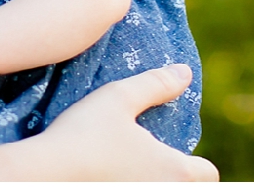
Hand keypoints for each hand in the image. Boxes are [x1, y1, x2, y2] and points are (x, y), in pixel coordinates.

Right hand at [38, 64, 217, 180]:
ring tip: (127, 166)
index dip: (198, 162)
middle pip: (187, 188)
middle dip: (175, 175)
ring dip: (151, 180)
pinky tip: (107, 176)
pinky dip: (127, 184)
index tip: (175, 151)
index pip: (209, 175)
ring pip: (161, 191)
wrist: (43, 175)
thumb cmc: (85, 134)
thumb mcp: (119, 97)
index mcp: (175, 171)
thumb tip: (184, 73)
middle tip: (149, 158)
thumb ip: (156, 84)